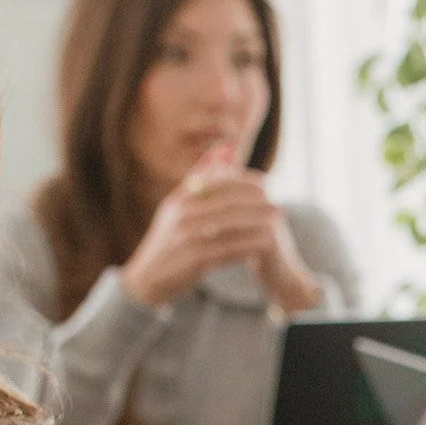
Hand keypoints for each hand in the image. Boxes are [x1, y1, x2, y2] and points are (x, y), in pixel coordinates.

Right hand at [120, 141, 320, 311]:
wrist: (147, 277)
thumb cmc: (170, 241)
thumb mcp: (180, 206)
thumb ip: (202, 176)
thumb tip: (226, 147)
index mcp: (180, 199)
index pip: (216, 181)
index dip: (243, 181)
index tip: (265, 184)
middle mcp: (181, 213)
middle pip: (226, 202)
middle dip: (255, 203)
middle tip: (277, 206)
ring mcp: (186, 236)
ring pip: (229, 225)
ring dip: (256, 223)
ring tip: (276, 224)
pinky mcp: (192, 259)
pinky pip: (225, 249)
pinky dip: (245, 246)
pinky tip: (262, 246)